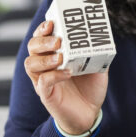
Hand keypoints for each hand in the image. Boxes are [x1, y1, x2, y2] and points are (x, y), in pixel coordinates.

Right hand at [24, 20, 107, 134]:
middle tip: (58, 41)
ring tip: (60, 57)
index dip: (42, 28)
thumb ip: (97, 52)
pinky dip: (53, 75)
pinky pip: (43, 83)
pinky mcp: (46, 95)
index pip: (41, 37)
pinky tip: (67, 72)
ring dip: (45, 58)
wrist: (89, 113)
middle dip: (43, 41)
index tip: (51, 23)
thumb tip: (104, 36)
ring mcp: (43, 81)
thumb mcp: (97, 65)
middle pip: (32, 47)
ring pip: (31, 64)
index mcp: (54, 54)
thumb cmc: (89, 87)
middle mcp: (44, 66)